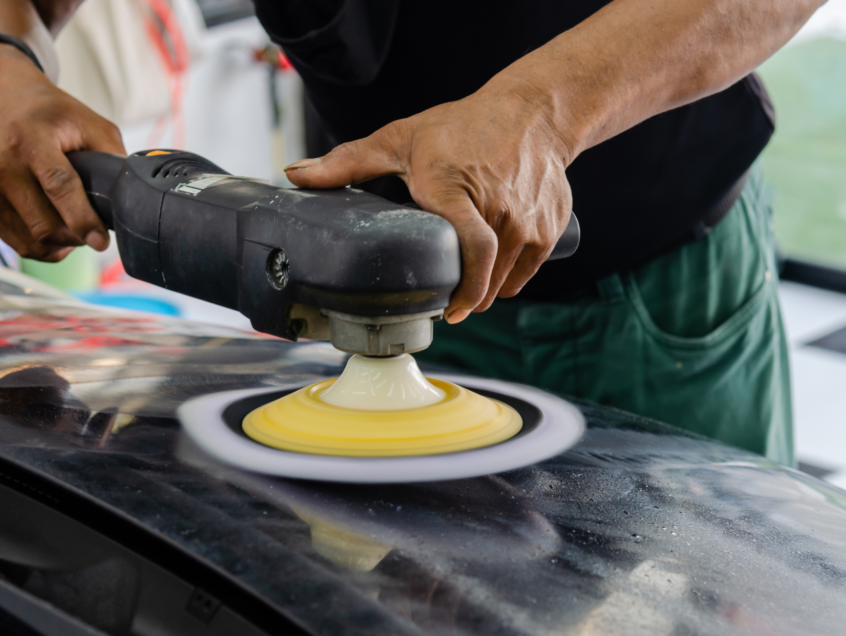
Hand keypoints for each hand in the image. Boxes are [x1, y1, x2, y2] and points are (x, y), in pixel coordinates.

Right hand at [0, 47, 125, 261]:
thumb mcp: (90, 123)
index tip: (101, 241)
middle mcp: (0, 164)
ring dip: (62, 244)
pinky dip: (44, 245)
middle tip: (95, 230)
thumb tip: (132, 198)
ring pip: (33, 241)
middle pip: (45, 224)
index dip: (82, 219)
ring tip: (76, 227)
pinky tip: (56, 229)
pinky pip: (20, 243)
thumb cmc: (51, 116)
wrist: (2, 102)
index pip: (58, 186)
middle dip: (77, 237)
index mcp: (29, 138)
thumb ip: (112, 159)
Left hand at [284, 84, 572, 322]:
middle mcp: (500, 209)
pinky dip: (507, 282)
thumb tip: (294, 175)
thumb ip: (347, 161)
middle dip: (462, 298)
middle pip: (484, 278)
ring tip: (462, 289)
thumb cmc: (462, 126)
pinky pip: (526, 274)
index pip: (472, 251)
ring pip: (505, 283)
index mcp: (457, 189)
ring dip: (483, 293)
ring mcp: (530, 221)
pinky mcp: (551, 230)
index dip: (461, 290)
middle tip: (441, 304)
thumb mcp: (401, 139)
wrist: (534, 113)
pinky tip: (489, 276)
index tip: (446, 312)